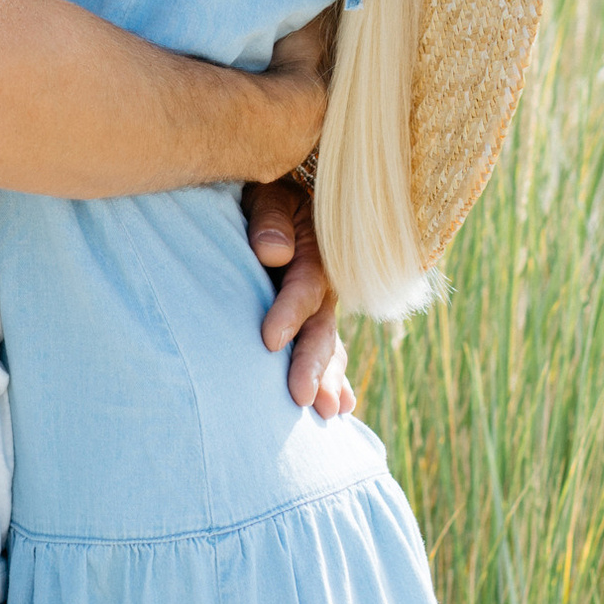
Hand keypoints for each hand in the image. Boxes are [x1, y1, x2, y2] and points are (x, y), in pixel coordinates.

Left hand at [243, 161, 354, 423]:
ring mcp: (320, 305)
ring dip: (329, 378)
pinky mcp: (310, 320)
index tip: (269, 341)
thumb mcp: (265, 192)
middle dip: (314, 364)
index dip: (289, 313)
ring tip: (328, 412)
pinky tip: (342, 407)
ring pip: (328, 344)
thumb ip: (269, 218)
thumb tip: (274, 252)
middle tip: (303, 398)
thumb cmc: (261, 191)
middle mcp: (324, 282)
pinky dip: (336, 378)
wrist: (267, 192)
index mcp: (316, 247)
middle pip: (322, 326)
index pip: (305, 285)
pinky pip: (327, 351)